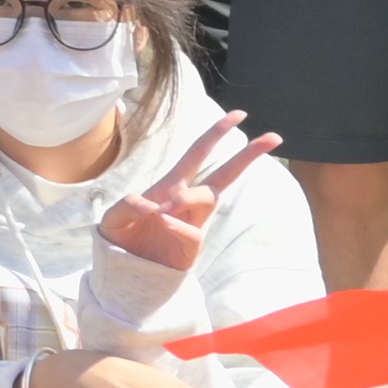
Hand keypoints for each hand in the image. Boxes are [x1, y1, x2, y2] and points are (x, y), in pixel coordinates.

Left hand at [97, 113, 279, 277]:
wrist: (123, 273)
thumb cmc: (121, 239)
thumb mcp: (114, 218)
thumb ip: (128, 205)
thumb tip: (152, 205)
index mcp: (170, 185)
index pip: (198, 155)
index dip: (217, 134)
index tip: (240, 115)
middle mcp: (186, 201)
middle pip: (224, 174)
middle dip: (247, 155)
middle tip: (273, 137)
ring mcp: (192, 223)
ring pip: (209, 198)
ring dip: (191, 196)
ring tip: (169, 203)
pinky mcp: (191, 246)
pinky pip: (191, 230)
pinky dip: (177, 225)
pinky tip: (162, 222)